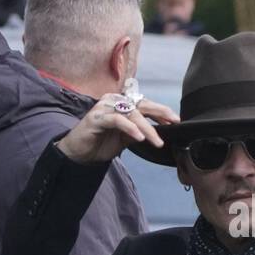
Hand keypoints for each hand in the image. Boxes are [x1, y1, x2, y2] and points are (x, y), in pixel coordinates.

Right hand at [55, 93, 176, 164]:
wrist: (80, 153)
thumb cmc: (102, 142)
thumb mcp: (126, 136)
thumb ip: (140, 129)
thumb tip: (162, 129)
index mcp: (120, 102)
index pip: (144, 103)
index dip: (160, 111)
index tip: (175, 120)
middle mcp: (112, 100)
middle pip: (140, 105)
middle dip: (159, 113)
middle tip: (173, 122)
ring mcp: (104, 108)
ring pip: (131, 113)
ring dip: (146, 128)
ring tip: (157, 141)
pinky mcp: (96, 118)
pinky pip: (117, 120)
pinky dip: (130, 128)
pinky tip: (139, 137)